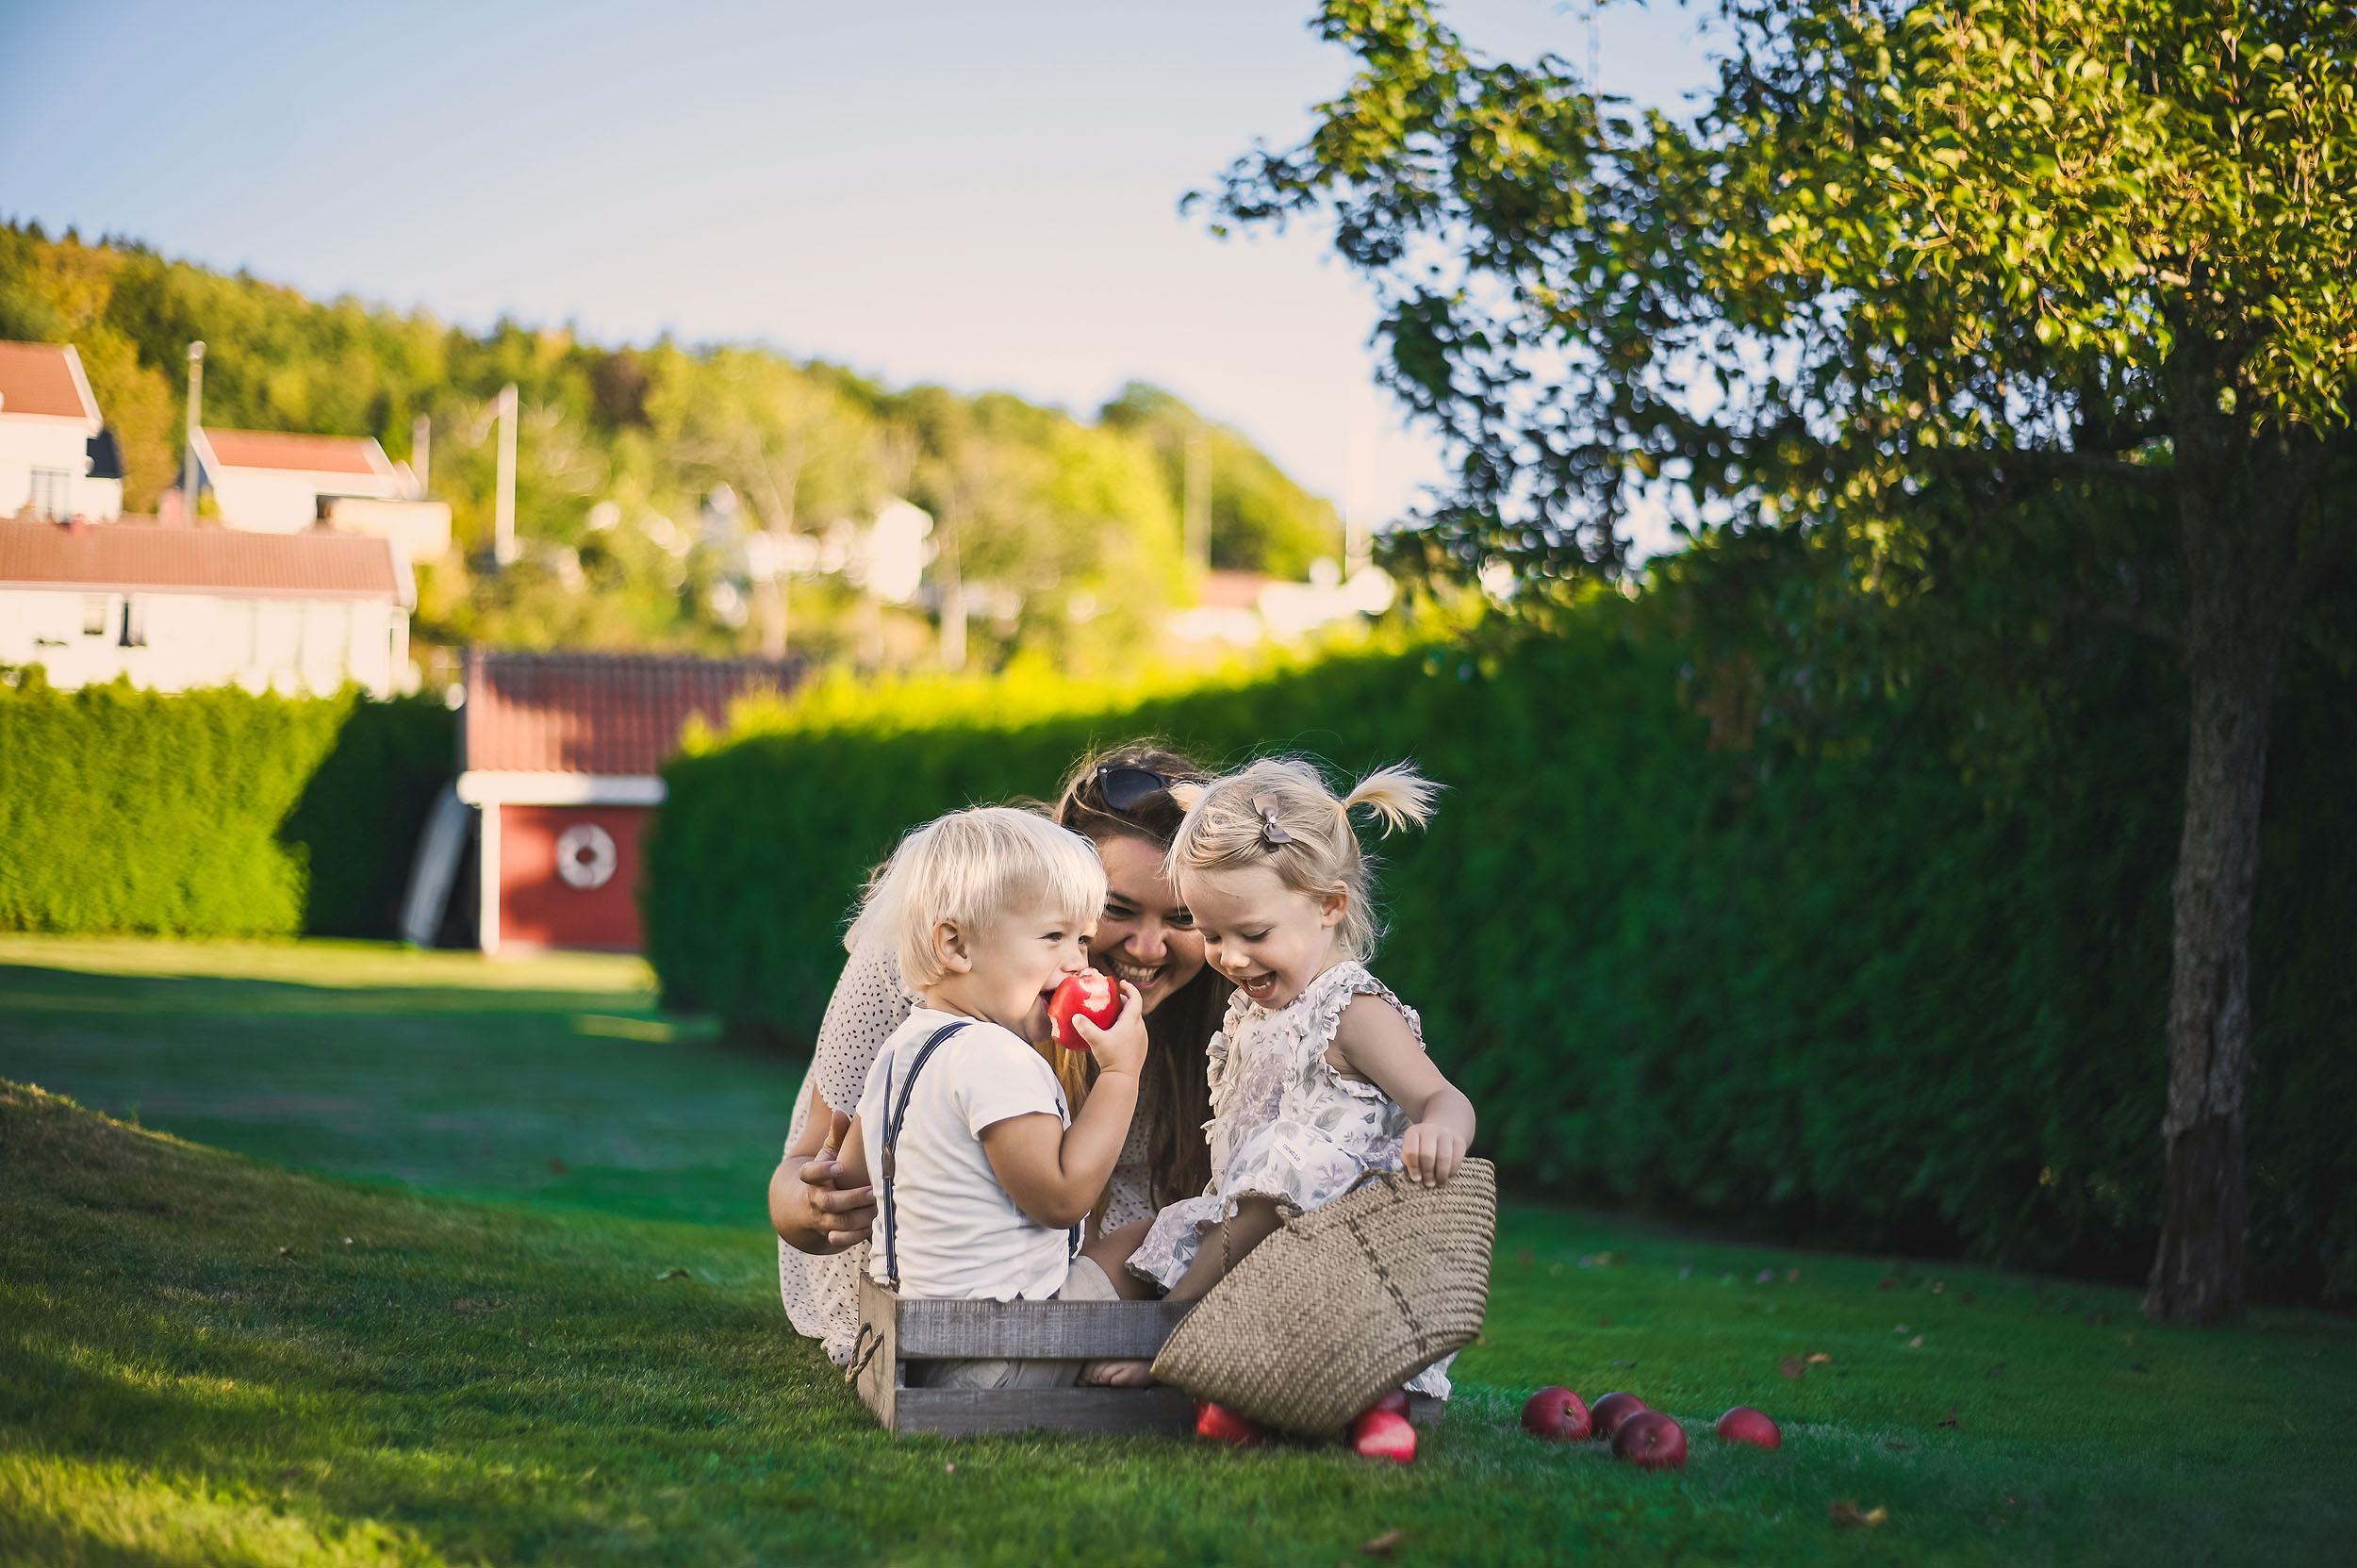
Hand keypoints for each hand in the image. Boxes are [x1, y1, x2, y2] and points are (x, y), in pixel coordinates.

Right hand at [796, 1112, 875, 1249]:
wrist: (804, 1209)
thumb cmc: (825, 1175)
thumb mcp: (827, 1155)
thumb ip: (835, 1136)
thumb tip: (840, 1112)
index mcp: (812, 1180)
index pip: (810, 1174)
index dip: (822, 1171)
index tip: (838, 1166)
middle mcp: (816, 1200)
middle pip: (829, 1202)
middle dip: (851, 1198)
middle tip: (872, 1192)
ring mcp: (823, 1219)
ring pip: (839, 1223)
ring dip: (860, 1217)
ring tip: (879, 1208)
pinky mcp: (831, 1234)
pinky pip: (841, 1240)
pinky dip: (857, 1236)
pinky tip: (874, 1226)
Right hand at [1072, 979, 1148, 1078]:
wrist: (1123, 1078)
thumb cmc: (1111, 1057)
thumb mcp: (1096, 1040)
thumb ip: (1085, 1027)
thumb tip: (1075, 1016)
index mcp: (1132, 1021)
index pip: (1135, 998)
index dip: (1129, 988)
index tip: (1121, 983)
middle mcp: (1140, 1028)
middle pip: (1134, 1009)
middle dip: (1124, 1001)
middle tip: (1111, 1000)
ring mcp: (1142, 1038)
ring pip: (1135, 1021)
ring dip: (1125, 1015)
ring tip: (1111, 1016)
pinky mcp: (1141, 1048)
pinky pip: (1135, 1032)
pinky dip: (1126, 1027)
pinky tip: (1115, 1033)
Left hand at [1400, 1120, 1465, 1186]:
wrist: (1442, 1132)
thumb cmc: (1422, 1147)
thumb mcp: (1411, 1150)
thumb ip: (1409, 1163)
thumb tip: (1416, 1178)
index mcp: (1413, 1133)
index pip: (1411, 1151)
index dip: (1413, 1167)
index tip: (1416, 1179)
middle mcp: (1429, 1130)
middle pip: (1427, 1155)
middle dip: (1428, 1173)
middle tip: (1428, 1184)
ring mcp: (1446, 1134)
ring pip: (1443, 1157)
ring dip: (1441, 1174)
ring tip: (1439, 1183)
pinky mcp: (1459, 1141)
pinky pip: (1456, 1159)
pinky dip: (1452, 1171)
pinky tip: (1447, 1176)